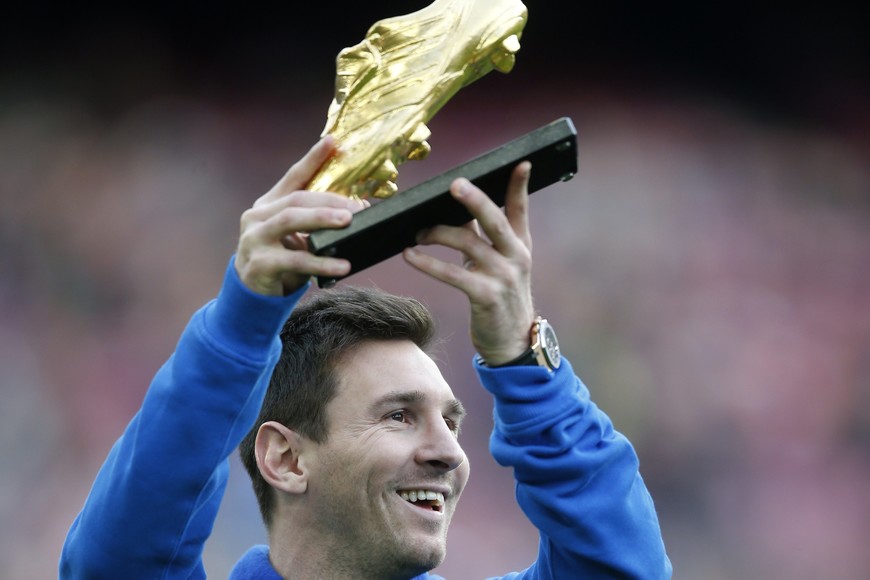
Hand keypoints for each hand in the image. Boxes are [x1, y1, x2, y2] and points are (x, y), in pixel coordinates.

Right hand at [235, 137, 366, 295]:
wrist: (253, 294)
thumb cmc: (281, 260)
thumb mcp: (296, 236)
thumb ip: (316, 220)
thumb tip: (359, 208)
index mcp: (268, 205)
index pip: (293, 177)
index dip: (313, 159)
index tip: (332, 142)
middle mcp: (257, 217)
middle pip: (296, 199)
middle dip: (329, 200)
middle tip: (357, 208)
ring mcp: (254, 239)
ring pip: (291, 221)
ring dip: (322, 219)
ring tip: (348, 223)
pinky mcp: (260, 264)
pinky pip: (296, 260)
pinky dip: (322, 263)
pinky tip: (342, 265)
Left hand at [403, 162, 534, 364]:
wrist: (512, 343)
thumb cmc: (500, 298)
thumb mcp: (498, 265)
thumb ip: (482, 238)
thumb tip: (455, 210)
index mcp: (520, 246)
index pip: (520, 210)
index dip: (520, 186)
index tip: (520, 162)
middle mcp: (515, 257)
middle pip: (494, 220)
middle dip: (474, 200)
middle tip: (455, 185)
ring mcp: (502, 277)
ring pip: (467, 244)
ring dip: (437, 233)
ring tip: (416, 232)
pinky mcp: (485, 297)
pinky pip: (452, 274)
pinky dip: (428, 263)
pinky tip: (410, 255)